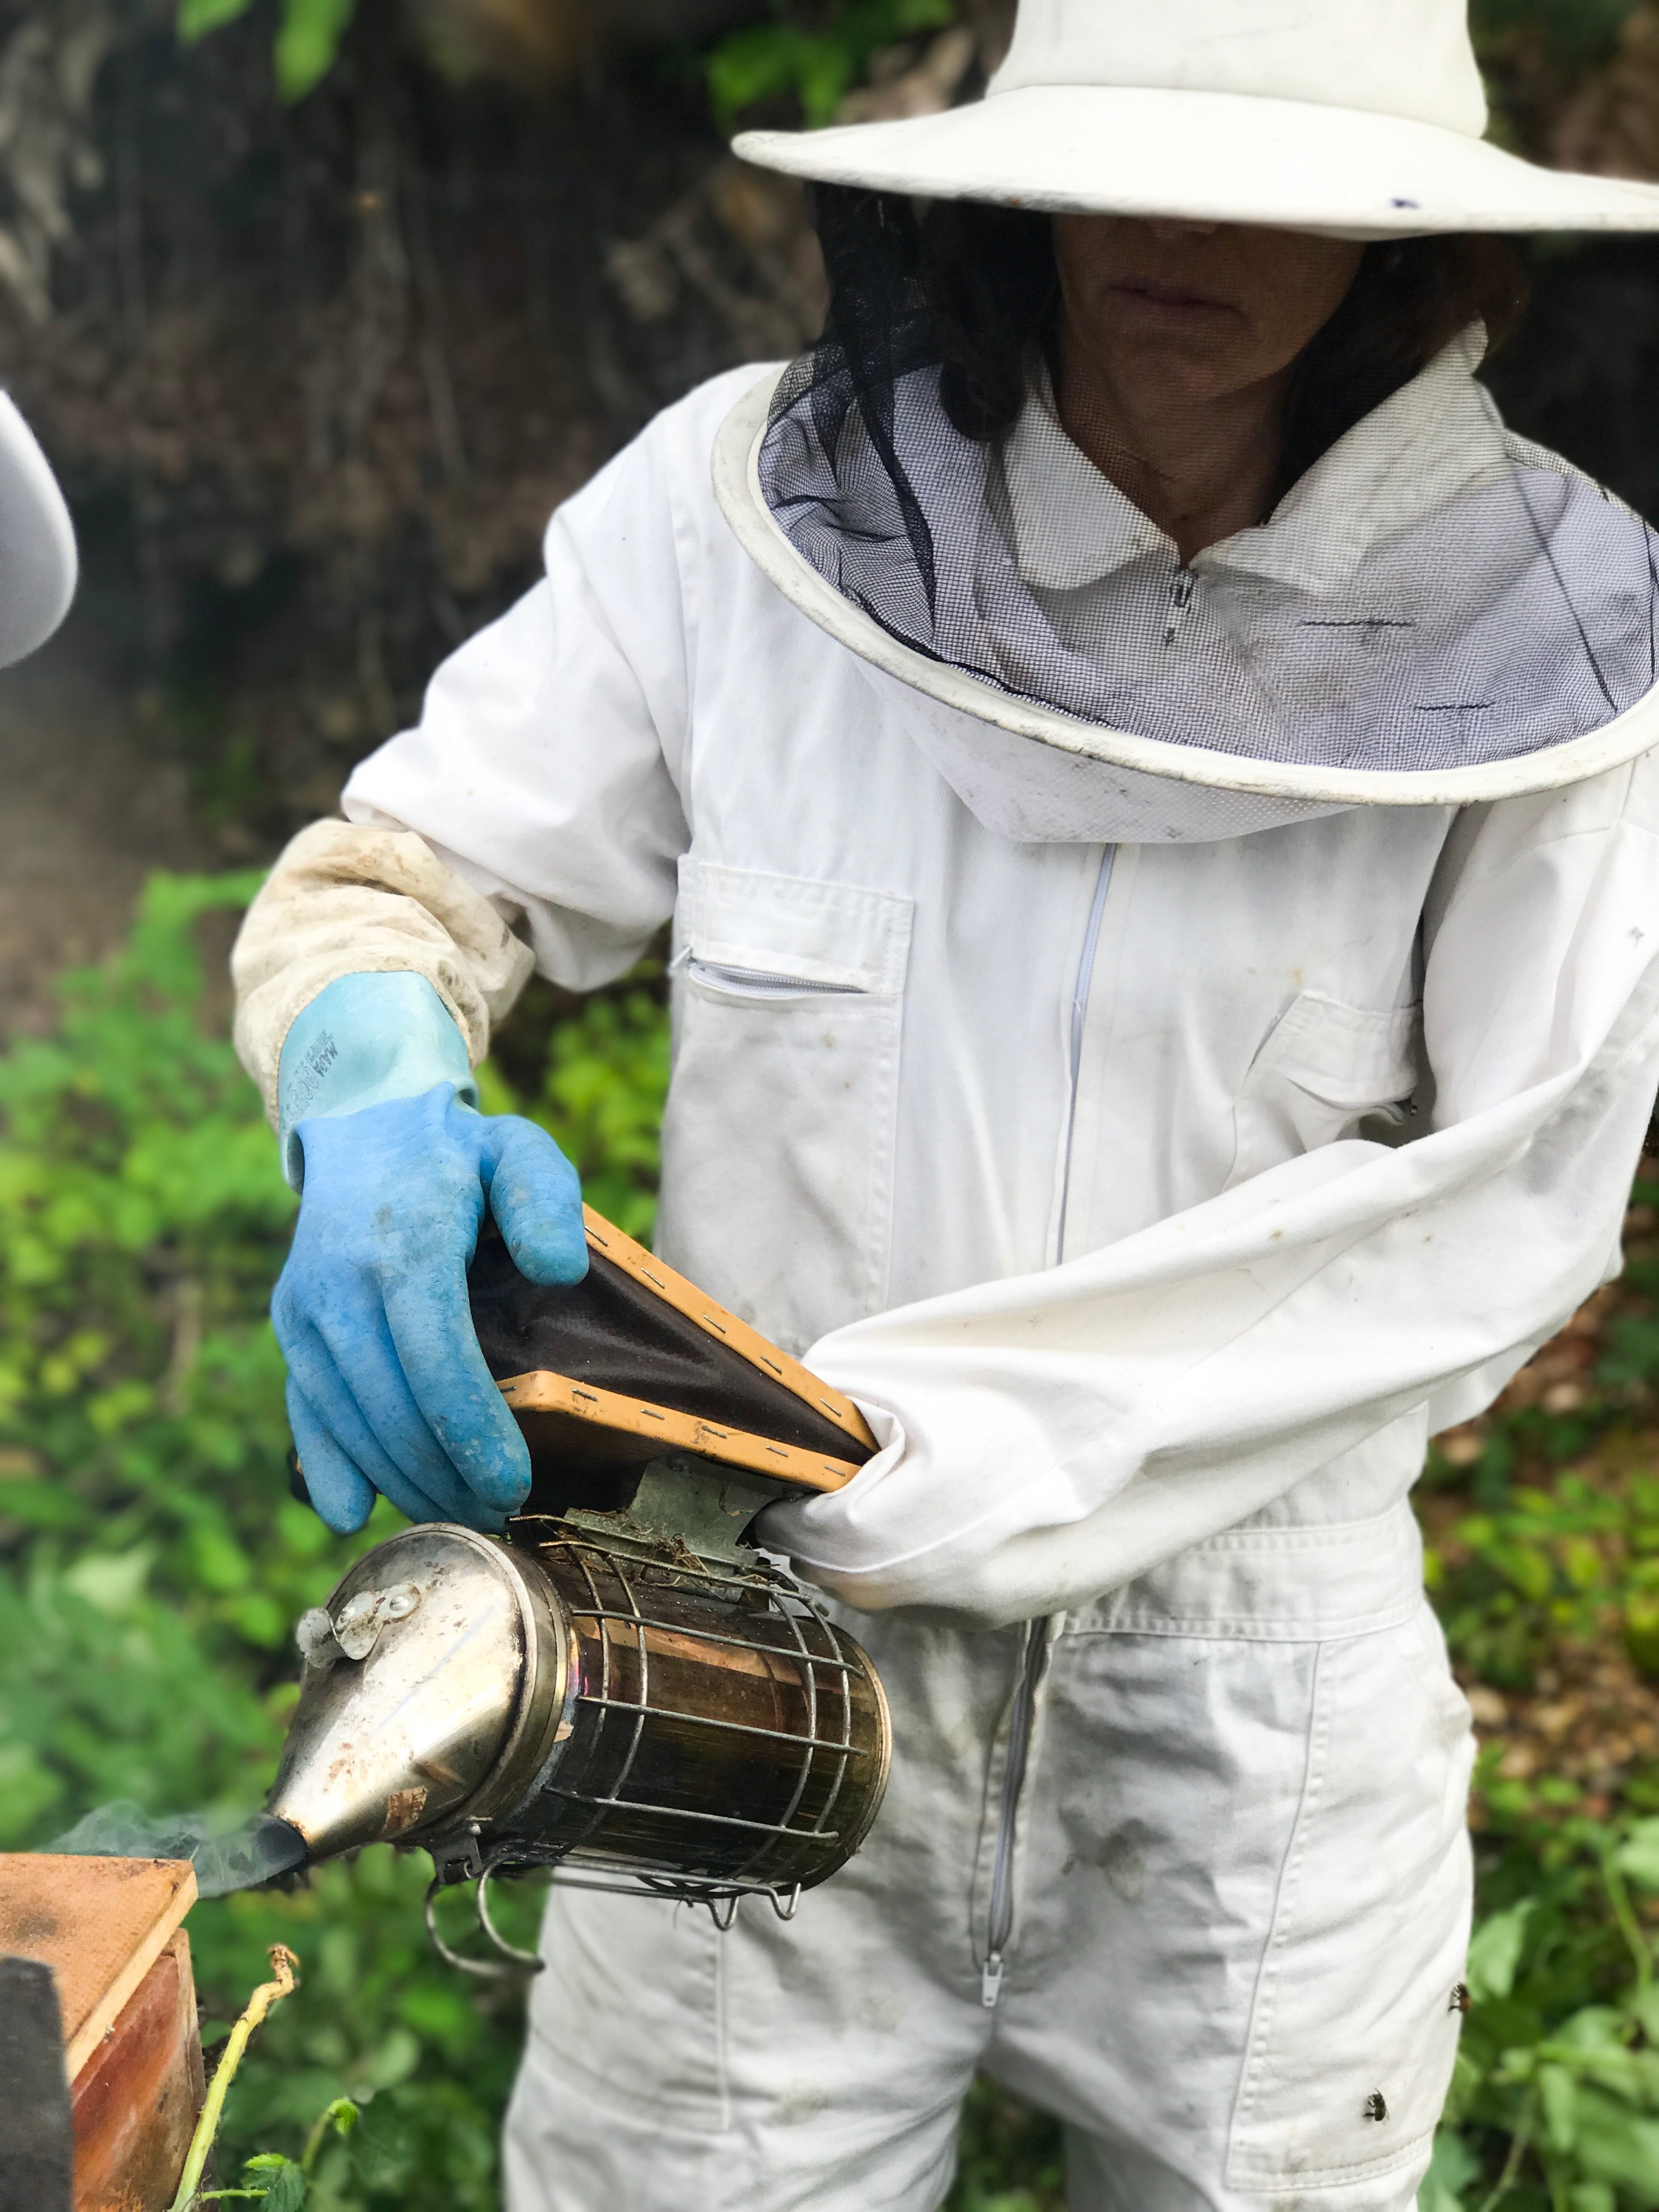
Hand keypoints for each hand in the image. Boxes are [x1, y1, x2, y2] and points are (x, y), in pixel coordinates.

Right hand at [274, 1082, 586, 1533]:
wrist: (365, 1127)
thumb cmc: (459, 1154)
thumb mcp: (517, 1151)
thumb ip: (543, 1199)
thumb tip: (558, 1271)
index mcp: (403, 1242)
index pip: (434, 1355)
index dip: (471, 1429)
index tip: (511, 1484)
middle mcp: (340, 1281)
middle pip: (388, 1404)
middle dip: (442, 1473)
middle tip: (498, 1515)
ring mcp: (304, 1308)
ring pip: (346, 1419)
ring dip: (400, 1479)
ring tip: (458, 1515)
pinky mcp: (289, 1327)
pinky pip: (303, 1409)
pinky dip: (328, 1466)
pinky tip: (355, 1511)